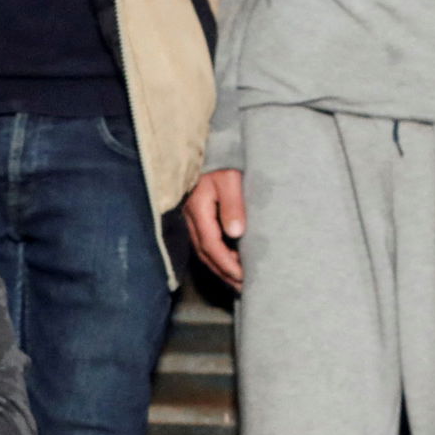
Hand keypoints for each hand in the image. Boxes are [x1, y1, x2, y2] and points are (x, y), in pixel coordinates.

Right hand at [184, 169, 245, 290]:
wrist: (210, 147)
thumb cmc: (222, 162)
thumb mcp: (230, 180)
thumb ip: (233, 205)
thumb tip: (236, 232)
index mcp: (198, 210)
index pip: (212, 246)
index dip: (227, 264)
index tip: (243, 277)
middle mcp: (191, 217)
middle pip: (205, 253)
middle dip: (223, 272)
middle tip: (243, 287)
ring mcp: (191, 217)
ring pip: (203, 250)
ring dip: (219, 267)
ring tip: (237, 281)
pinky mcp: (197, 216)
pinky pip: (204, 242)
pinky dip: (216, 256)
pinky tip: (229, 261)